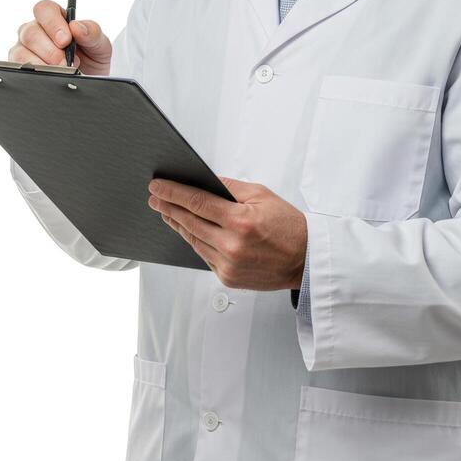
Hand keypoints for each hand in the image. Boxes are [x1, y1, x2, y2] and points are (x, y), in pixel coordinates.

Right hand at [9, 0, 112, 75]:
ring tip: (62, 70)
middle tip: (67, 62)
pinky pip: (19, 67)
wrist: (91, 78)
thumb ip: (91, 31)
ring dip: (43, 63)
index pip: (44, 9)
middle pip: (30, 32)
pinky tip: (50, 76)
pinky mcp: (20, 65)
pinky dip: (36, 73)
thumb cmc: (92, 55)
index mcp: (54, 17)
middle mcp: (36, 29)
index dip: (53, 24)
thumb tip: (76, 27)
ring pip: (21, 51)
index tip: (66, 40)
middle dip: (50, 50)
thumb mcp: (99, 42)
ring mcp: (25, 47)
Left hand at [147, 176, 306, 290]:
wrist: (306, 260)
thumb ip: (230, 188)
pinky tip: (187, 230)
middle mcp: (232, 246)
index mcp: (241, 222)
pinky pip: (204, 255)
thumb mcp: (262, 195)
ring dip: (177, 224)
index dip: (173, 193)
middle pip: (190, 222)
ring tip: (166, 211)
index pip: (197, 203)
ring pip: (193, 240)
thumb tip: (204, 181)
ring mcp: (228, 265)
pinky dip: (194, 241)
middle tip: (154, 197)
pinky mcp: (228, 278)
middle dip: (168, 207)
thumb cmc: (288, 225)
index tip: (157, 186)